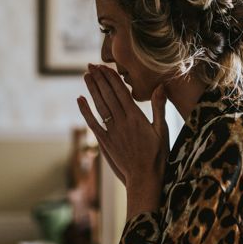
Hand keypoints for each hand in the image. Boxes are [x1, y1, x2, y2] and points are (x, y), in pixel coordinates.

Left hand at [78, 65, 169, 216]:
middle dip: (99, 79)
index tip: (105, 66)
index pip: (121, 92)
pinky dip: (85, 111)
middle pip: (108, 95)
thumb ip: (159, 108)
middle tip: (90, 65)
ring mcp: (112, 132)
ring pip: (99, 106)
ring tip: (86, 75)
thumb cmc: (158, 155)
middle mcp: (122, 122)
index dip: (111, 78)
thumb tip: (160, 86)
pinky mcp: (105, 142)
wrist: (145, 178)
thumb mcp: (163, 130)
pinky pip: (93, 123)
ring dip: (91, 90)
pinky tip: (79, 99)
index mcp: (136, 117)